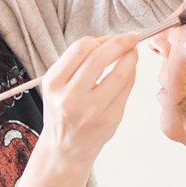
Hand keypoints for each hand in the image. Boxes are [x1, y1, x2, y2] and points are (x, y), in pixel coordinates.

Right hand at [39, 34, 141, 163]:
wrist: (64, 149)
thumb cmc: (63, 112)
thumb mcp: (57, 85)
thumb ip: (77, 63)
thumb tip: (109, 41)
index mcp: (53, 83)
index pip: (81, 48)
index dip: (102, 39)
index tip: (112, 37)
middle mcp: (70, 97)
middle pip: (101, 57)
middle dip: (121, 43)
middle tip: (131, 38)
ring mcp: (91, 110)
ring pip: (120, 73)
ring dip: (131, 58)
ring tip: (132, 54)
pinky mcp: (110, 119)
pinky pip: (126, 89)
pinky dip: (131, 75)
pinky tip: (129, 72)